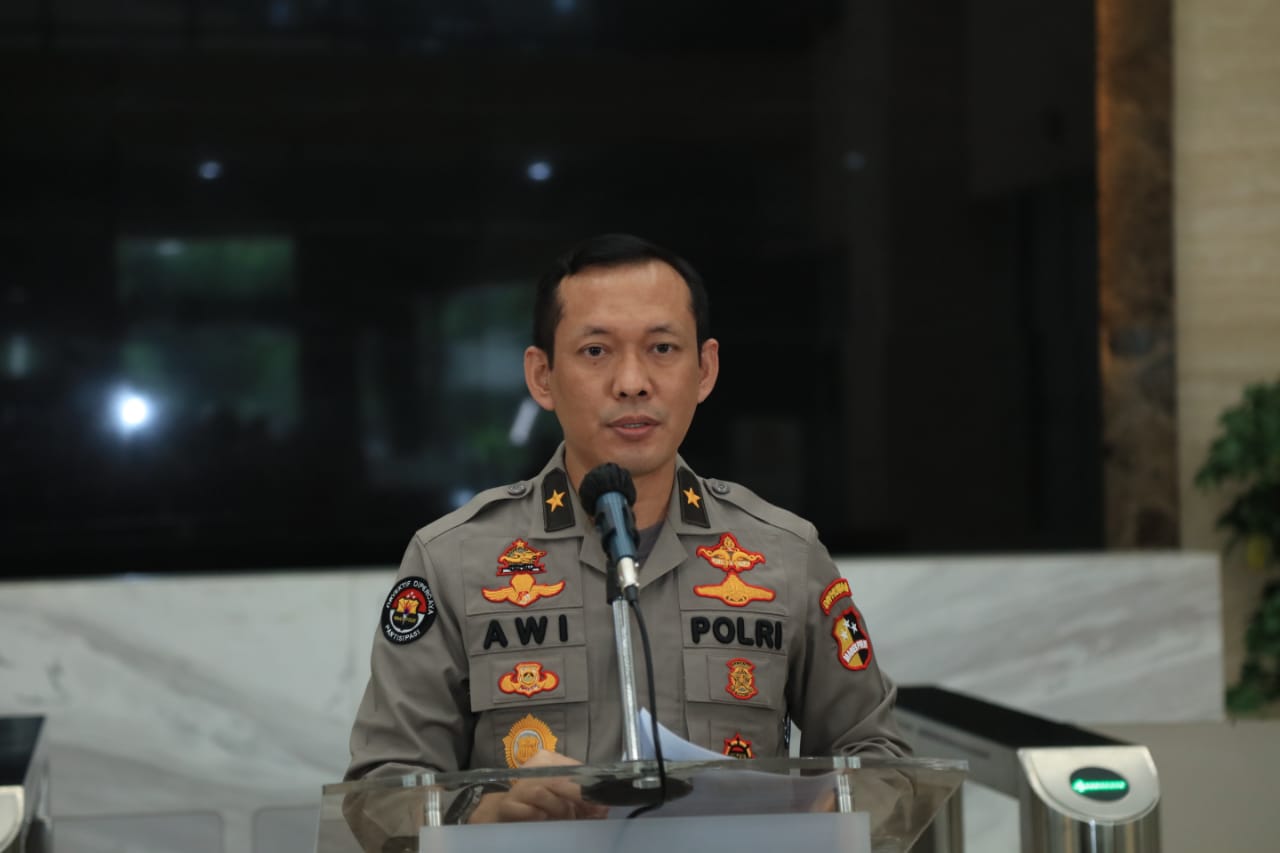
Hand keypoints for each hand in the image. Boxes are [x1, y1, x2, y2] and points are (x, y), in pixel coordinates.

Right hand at [466, 749, 607, 823]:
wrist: (505, 812)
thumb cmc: (541, 803)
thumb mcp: (564, 799)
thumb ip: (583, 802)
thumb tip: (604, 808)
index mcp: (546, 760)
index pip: (572, 768)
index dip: (588, 786)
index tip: (602, 801)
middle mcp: (532, 769)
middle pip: (558, 779)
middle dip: (577, 797)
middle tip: (591, 811)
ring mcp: (518, 787)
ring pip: (541, 793)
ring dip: (557, 808)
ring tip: (565, 817)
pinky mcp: (507, 804)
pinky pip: (525, 809)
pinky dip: (536, 814)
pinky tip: (542, 818)